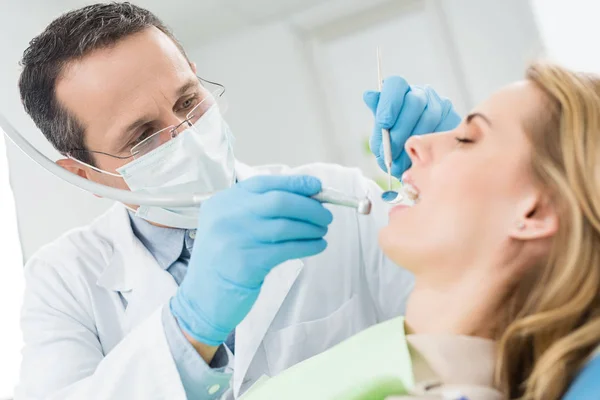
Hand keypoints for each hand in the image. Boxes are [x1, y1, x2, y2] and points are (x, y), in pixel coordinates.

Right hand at [170, 175, 332, 346]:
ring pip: (287, 226)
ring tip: (322, 232)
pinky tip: (318, 246)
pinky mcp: (247, 263)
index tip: (317, 187)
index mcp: (223, 202)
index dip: (295, 183)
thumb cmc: (224, 260)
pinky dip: (308, 246)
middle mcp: (226, 216)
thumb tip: (306, 198)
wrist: (201, 300)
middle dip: (310, 207)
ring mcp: (235, 239)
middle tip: (326, 215)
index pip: (265, 183)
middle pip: (280, 201)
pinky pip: (287, 249)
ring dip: (312, 228)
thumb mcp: (231, 226)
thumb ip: (259, 210)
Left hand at [364, 77, 460, 177]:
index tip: (384, 125)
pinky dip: (431, 145)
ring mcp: (439, 104)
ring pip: (430, 115)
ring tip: (404, 160)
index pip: (395, 84)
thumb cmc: (396, 150)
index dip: (389, 103)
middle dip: (401, 128)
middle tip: (392, 150)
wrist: (418, 166)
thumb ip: (378, 120)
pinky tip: (422, 157)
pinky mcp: (453, 118)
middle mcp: (419, 94)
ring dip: (415, 140)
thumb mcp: (381, 138)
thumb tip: (368, 95)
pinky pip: (444, 128)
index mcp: (398, 94)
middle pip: (414, 101)